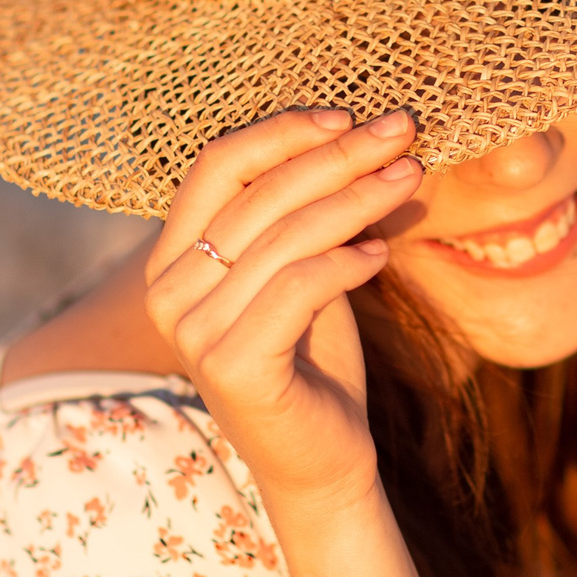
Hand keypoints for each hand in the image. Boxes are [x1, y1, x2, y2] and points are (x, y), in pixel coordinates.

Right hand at [143, 108, 422, 512]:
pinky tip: (383, 254)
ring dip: (357, 198)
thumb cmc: (314, 359)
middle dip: (337, 154)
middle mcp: (167, 292)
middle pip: (256, 192)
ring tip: (409, 177)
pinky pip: (298, 287)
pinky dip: (348, 262)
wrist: (322, 462)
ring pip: (283, 236)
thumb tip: (352, 133)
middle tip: (401, 131)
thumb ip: (302, 214)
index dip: (283, 130)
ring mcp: (192, 333)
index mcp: (171, 260)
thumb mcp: (302, 270)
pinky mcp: (232, 366)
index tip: (349, 115)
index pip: (216, 165)